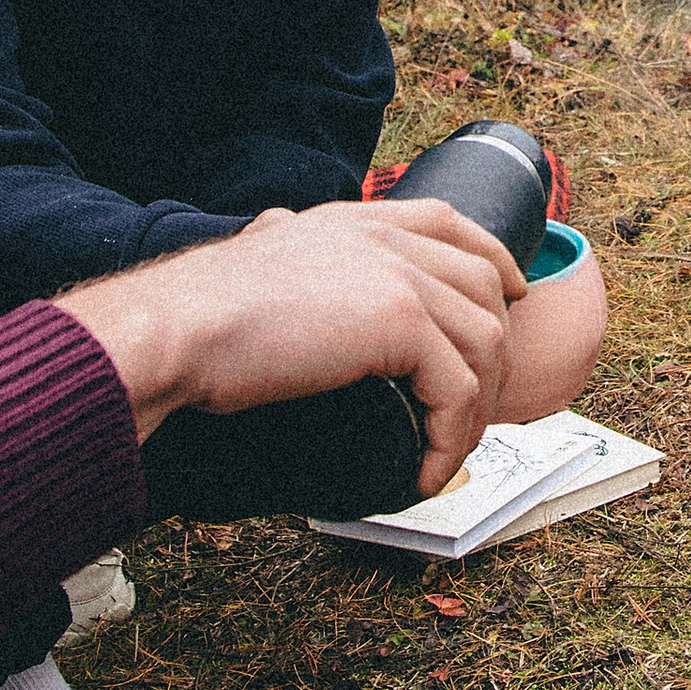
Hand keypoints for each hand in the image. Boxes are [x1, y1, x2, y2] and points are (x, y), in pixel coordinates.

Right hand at [58, 197, 521, 492]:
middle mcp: (388, 238)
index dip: (494, 257)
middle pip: (483, 287)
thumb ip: (278, 236)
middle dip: (493, 354)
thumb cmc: (200, 309)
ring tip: (445, 455)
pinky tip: (427, 470)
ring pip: (484, 344)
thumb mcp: (255, 249)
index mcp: (358, 219)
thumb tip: (273, 228)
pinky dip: (450, 437)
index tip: (511, 294)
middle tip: (473, 410)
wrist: (179, 328)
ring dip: (474, 410)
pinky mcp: (400, 324)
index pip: (452, 222)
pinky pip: (457, 389)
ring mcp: (400, 276)